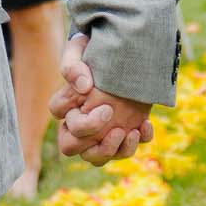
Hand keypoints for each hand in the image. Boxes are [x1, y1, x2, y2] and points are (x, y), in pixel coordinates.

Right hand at [52, 33, 153, 163]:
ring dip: (113, 150)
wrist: (127, 57)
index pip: (59, 118)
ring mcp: (99, 133)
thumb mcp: (81, 48)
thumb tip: (84, 87)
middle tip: (116, 122)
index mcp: (66, 104)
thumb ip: (74, 65)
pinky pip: (123, 152)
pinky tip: (145, 124)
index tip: (107, 108)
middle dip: (93, 140)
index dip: (80, 120)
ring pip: (96, 158)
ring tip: (132, 132)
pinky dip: (135, 143)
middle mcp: (79, 124)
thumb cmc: (98, 52)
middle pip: (70, 147)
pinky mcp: (120, 135)